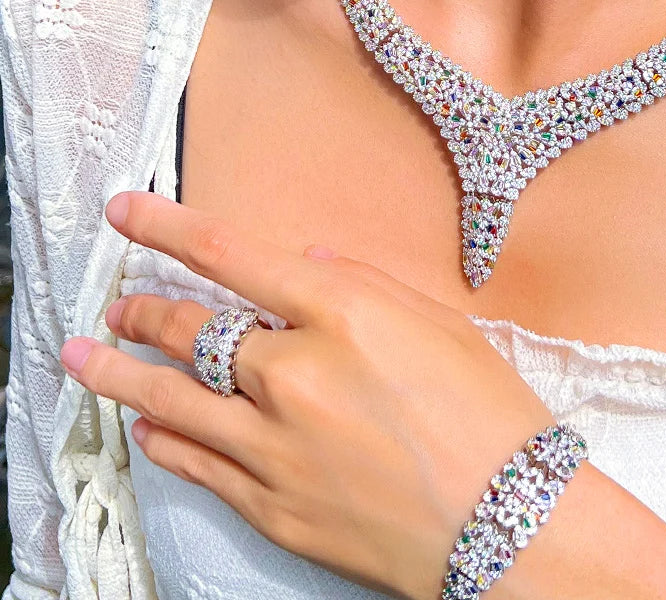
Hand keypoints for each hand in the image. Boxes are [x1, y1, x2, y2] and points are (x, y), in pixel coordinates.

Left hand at [59, 190, 556, 599]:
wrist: (509, 524)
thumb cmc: (489, 415)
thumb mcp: (440, 324)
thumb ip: (366, 283)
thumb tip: (307, 262)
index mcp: (342, 315)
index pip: (229, 256)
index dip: (166, 227)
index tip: (126, 213)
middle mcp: (293, 374)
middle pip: (189, 329)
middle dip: (142, 308)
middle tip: (118, 302)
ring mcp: (274, 446)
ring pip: (169, 399)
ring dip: (119, 371)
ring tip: (84, 354)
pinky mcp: (271, 506)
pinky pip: (196, 464)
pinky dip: (163, 440)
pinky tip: (146, 429)